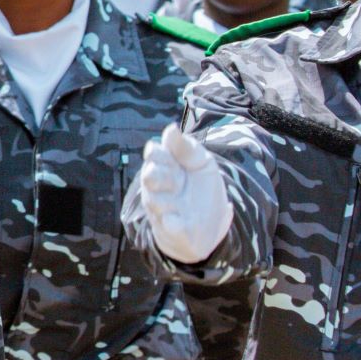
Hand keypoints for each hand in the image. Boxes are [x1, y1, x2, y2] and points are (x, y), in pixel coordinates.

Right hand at [138, 125, 232, 263]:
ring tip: (175, 198)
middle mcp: (159, 189)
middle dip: (159, 174)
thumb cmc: (202, 191)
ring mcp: (163, 210)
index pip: (154, 154)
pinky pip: (168, 226)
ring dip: (164, 198)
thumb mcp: (202, 164)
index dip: (161, 153)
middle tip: (174, 177)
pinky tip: (174, 220)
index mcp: (165, 169)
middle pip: (150, 176)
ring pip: (155, 200)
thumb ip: (187, 148)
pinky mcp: (172, 231)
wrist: (210, 227)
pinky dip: (171, 223)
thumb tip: (170, 128)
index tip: (169, 154)